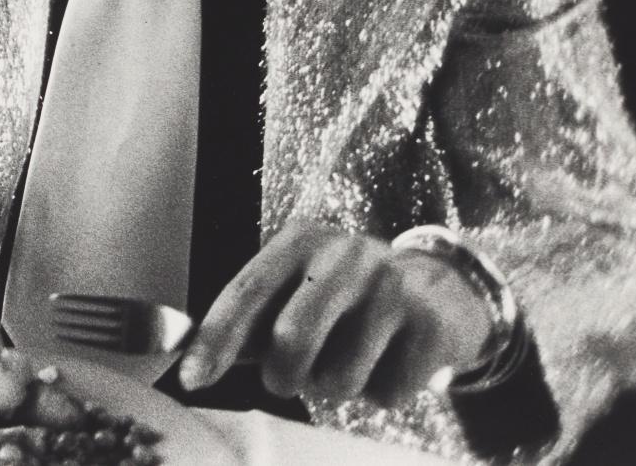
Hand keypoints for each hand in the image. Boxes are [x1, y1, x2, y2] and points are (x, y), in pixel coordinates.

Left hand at [180, 222, 494, 407]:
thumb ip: (253, 320)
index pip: (246, 292)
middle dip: (283, 377)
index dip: (216, 339)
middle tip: (289, 379)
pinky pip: (386, 394)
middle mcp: (345, 255)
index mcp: (300, 241)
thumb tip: (192, 357)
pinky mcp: (429, 324)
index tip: (191, 378)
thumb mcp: (301, 287)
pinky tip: (390, 362)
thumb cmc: (351, 296)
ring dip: (336, 389)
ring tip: (351, 361)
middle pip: (291, 340)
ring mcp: (391, 287)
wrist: (444, 289)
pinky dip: (381, 394)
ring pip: (339, 379)